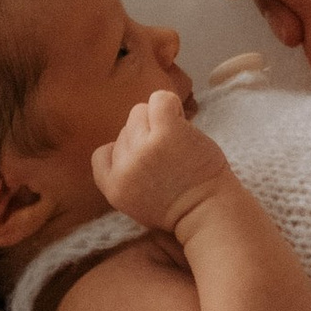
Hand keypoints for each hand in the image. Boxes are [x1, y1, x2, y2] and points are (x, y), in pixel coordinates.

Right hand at [95, 88, 235, 237]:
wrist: (208, 211)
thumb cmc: (179, 206)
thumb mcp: (135, 202)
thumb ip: (125, 175)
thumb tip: (127, 139)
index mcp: (114, 188)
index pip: (103, 153)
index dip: (124, 150)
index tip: (145, 159)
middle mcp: (125, 168)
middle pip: (125, 129)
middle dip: (145, 135)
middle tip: (168, 152)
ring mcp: (144, 149)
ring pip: (140, 111)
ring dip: (159, 120)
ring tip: (177, 138)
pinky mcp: (166, 132)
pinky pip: (160, 99)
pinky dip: (170, 104)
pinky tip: (181, 119)